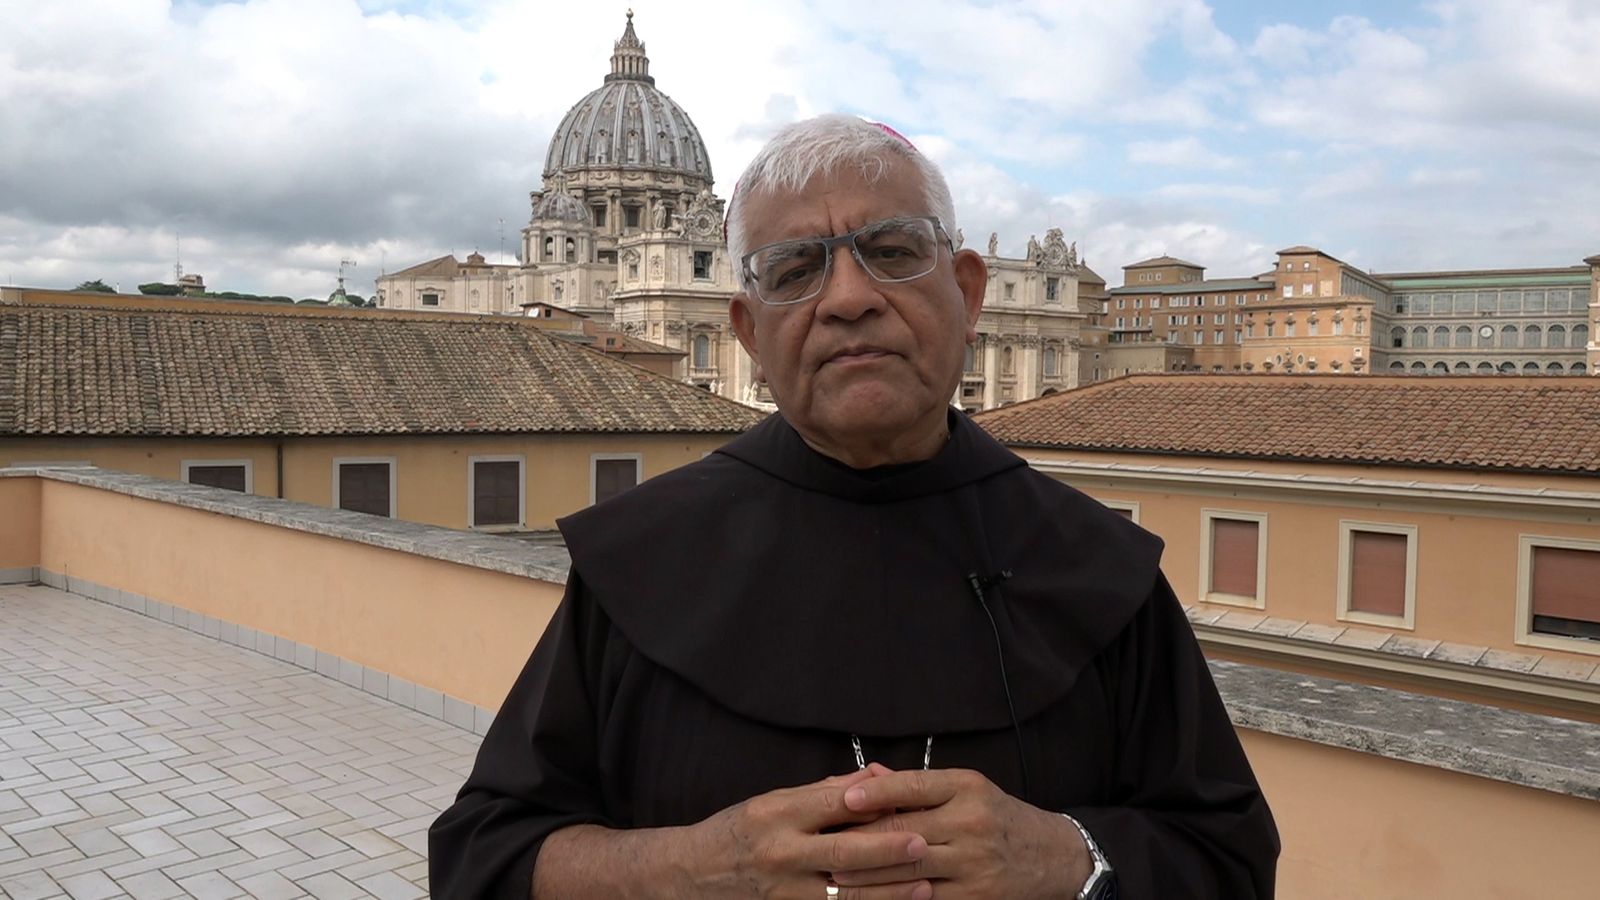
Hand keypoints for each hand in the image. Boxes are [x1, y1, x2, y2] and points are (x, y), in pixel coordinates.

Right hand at [679, 768, 935, 899]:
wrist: (688, 877)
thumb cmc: (735, 833)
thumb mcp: (771, 801)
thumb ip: (822, 793)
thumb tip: (873, 779)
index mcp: (777, 814)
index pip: (832, 805)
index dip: (873, 806)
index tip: (908, 807)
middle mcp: (780, 853)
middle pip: (844, 853)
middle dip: (888, 851)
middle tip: (924, 845)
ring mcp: (783, 892)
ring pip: (845, 895)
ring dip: (887, 893)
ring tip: (924, 888)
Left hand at [831, 766, 1090, 898]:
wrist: (1054, 857)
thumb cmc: (1000, 818)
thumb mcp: (969, 790)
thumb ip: (918, 786)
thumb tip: (869, 776)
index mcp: (969, 788)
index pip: (915, 785)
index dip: (876, 793)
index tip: (843, 797)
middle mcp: (972, 823)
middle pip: (904, 831)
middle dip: (860, 840)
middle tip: (825, 843)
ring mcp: (974, 863)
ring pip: (908, 870)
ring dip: (868, 874)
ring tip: (836, 873)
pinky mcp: (975, 897)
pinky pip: (926, 898)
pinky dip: (896, 897)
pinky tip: (872, 896)